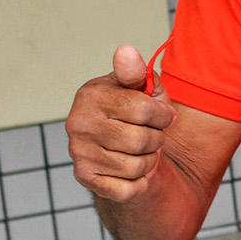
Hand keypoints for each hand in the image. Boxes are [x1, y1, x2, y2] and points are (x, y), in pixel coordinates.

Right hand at [67, 45, 176, 202]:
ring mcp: (78, 151)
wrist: (121, 149)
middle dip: (157, 139)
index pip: (144, 109)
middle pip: (142, 140)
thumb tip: (126, 51)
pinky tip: (132, 170)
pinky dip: (139, 182)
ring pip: (137, 165)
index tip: (162, 115)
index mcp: (91, 95)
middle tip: (151, 135)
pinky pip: (128, 188)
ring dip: (149, 161)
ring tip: (141, 151)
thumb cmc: (136, 114)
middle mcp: (78, 123)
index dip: (162, 115)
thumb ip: (136, 72)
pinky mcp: (84, 177)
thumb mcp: (142, 89)